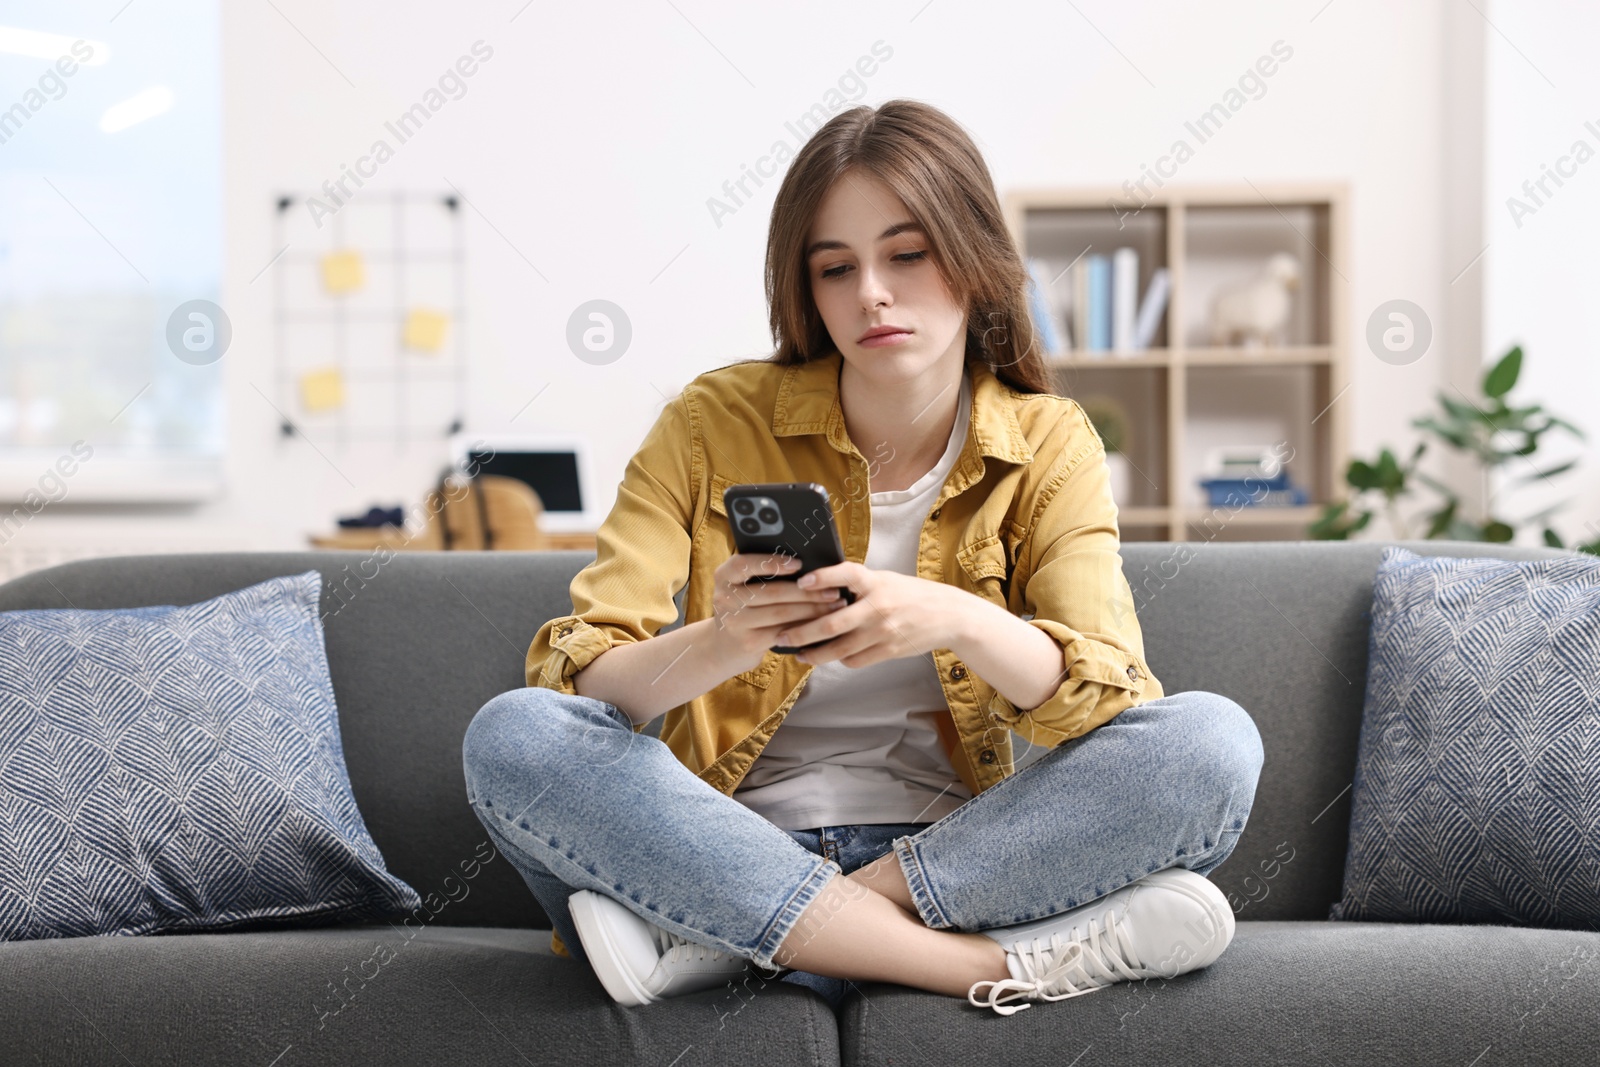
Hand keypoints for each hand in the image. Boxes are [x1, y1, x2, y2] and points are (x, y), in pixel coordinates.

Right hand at [709, 550, 849, 671]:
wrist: (724, 646)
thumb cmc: (745, 607)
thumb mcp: (743, 586)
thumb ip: (763, 573)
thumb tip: (809, 563)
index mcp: (724, 576)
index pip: (745, 563)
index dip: (773, 563)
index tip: (799, 563)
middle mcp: (725, 598)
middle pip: (772, 592)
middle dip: (807, 591)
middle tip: (833, 590)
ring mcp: (735, 622)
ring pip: (781, 613)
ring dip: (812, 610)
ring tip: (834, 606)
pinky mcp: (748, 642)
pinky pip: (783, 632)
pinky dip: (805, 627)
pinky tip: (821, 623)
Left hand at [776, 561, 967, 667]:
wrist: (948, 615)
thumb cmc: (911, 595)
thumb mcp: (885, 580)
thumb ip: (857, 585)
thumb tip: (820, 589)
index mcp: (876, 582)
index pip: (847, 575)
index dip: (823, 578)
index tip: (801, 582)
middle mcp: (878, 606)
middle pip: (831, 624)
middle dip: (801, 632)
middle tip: (782, 636)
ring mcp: (883, 631)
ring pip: (839, 649)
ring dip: (814, 654)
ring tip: (799, 654)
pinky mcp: (888, 650)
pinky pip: (855, 660)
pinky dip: (840, 660)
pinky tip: (831, 657)